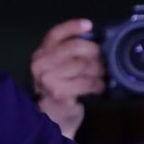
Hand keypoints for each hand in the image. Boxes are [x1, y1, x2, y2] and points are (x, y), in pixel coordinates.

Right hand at [31, 19, 104, 139]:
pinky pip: (86, 82)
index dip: (73, 27)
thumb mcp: (57, 68)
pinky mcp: (59, 92)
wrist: (54, 118)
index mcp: (40, 55)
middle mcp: (40, 65)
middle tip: (103, 58)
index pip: (55, 34)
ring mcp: (48, 79)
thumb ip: (67, 54)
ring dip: (98, 69)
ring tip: (102, 75)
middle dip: (93, 51)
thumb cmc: (59, 90)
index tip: (89, 25)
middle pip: (73, 48)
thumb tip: (93, 39)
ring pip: (82, 64)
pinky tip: (100, 87)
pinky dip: (97, 84)